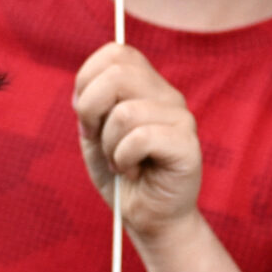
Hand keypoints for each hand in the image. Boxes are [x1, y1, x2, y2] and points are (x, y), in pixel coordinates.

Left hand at [72, 43, 204, 250]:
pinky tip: (132, 171)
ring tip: (120, 162)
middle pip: (117, 72)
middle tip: (97, 139)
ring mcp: (181, 118)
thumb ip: (90, 104)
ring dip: (109, 145)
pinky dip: (123, 159)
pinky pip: (140, 138)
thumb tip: (84, 88)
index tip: (87, 118)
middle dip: (90, 109)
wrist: (148, 218)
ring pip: (125, 112)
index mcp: (147, 86)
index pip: (116, 52)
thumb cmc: (122, 176)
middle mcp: (167, 95)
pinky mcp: (187, 145)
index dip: (87, 80)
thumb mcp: (95, 135)